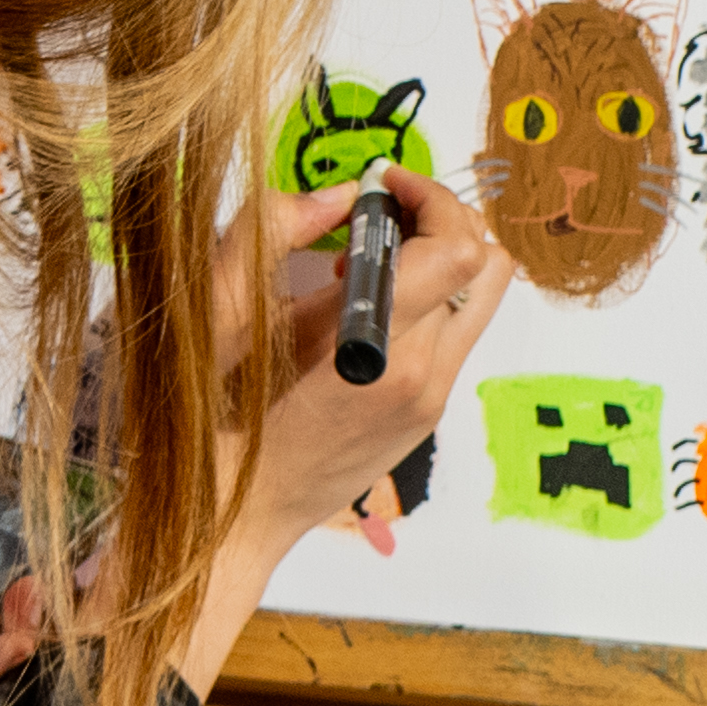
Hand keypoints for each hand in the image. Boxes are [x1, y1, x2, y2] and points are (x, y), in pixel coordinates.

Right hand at [177, 166, 512, 694]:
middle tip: (382, 206)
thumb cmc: (217, 425)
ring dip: (440, 258)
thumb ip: (282, 241)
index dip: (428, 196)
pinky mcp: (426, 415)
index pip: (458, 249)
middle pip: (489, 266)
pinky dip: (427, 298)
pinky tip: (361, 306)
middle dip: (444, 217)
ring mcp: (431, 402)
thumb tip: (341, 195)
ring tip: (365, 258)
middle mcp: (423, 378)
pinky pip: (453, 334)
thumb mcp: (235, 322)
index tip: (380, 183)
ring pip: (479, 300)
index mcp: (381, 354)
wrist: (232, 522)